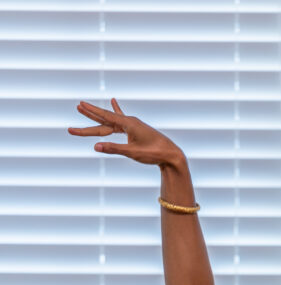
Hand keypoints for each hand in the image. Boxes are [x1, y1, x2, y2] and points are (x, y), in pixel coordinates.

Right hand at [69, 98, 183, 167]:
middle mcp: (130, 121)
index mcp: (128, 124)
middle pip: (106, 119)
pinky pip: (122, 120)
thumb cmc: (154, 153)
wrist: (172, 155)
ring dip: (99, 115)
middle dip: (90, 116)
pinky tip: (113, 101)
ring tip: (85, 107)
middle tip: (76, 107)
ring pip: (111, 120)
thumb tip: (95, 147)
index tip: (80, 104)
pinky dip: (116, 111)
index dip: (92, 111)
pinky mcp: (136, 130)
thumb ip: (114, 149)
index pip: (106, 117)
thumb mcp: (133, 152)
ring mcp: (133, 125)